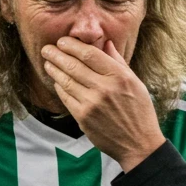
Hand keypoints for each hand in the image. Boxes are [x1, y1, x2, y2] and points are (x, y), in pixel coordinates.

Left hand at [41, 37, 163, 171]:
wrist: (138, 144)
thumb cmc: (139, 111)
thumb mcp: (135, 82)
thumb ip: (118, 62)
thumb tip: (105, 42)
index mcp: (119, 76)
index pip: (90, 54)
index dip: (72, 45)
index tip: (63, 41)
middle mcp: (104, 88)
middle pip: (73, 65)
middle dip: (56, 55)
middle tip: (47, 49)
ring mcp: (92, 103)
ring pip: (66, 80)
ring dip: (53, 69)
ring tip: (47, 62)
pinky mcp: (82, 117)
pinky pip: (65, 96)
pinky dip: (59, 86)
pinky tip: (56, 80)